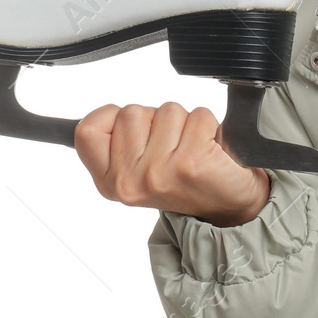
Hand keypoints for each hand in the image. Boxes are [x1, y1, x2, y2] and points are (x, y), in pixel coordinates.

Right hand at [74, 102, 271, 226]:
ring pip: (167, 110)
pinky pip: (199, 116)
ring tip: (191, 148)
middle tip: (172, 146)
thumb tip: (106, 114)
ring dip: (185, 122)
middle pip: (131, 112)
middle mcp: (130, 181)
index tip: (134, 129)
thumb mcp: (137, 171)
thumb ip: (117, 144)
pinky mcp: (193, 163)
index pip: (87, 131)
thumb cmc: (184, 182)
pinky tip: (210, 149)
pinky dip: (210, 125)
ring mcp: (160, 172)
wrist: (229, 207)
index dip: (109, 117)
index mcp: (110, 182)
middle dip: (156, 119)